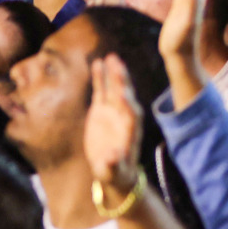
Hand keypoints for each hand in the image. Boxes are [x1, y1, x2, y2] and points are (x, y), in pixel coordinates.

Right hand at [81, 53, 143, 187]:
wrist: (112, 168)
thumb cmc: (115, 171)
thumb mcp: (112, 171)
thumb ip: (112, 164)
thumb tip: (111, 158)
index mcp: (130, 129)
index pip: (130, 114)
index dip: (126, 104)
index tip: (121, 93)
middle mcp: (124, 115)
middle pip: (125, 95)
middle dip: (122, 81)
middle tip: (118, 64)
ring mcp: (113, 110)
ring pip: (114, 88)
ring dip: (114, 73)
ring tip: (110, 57)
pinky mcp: (102, 108)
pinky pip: (102, 90)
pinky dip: (101, 77)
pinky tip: (98, 63)